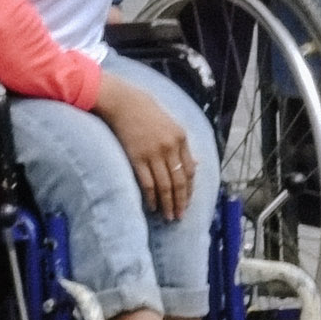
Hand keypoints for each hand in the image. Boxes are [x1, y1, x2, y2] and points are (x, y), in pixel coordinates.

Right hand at [110, 81, 196, 218]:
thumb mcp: (172, 126)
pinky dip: (151, 197)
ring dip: (167, 204)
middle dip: (181, 201)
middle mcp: (170, 147)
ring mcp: (153, 153)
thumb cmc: (147, 114)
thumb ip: (183, 146)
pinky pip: (147, 183)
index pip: (189, 171)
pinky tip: (152, 207)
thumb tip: (196, 164)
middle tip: (180, 216)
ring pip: (165, 185)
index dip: (189, 189)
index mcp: (181, 139)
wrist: (125, 102)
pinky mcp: (137, 157)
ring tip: (168, 216)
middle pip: (179, 181)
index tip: (187, 202)